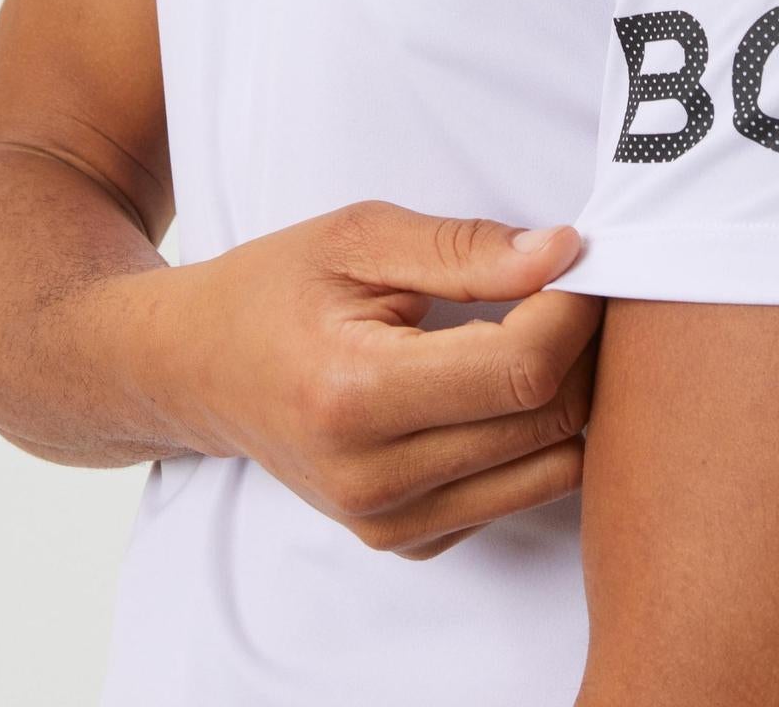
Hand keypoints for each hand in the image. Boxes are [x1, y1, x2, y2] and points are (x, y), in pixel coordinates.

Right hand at [132, 200, 603, 559]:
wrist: (199, 367)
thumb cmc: (276, 289)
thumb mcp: (361, 236)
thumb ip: (466, 249)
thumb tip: (564, 252)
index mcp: (357, 393)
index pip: (523, 370)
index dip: (573, 310)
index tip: (575, 261)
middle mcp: (374, 479)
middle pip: (549, 423)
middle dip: (580, 347)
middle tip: (563, 287)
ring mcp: (388, 523)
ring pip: (551, 469)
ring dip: (567, 395)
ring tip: (535, 331)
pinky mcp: (404, 542)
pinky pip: (516, 496)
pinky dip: (531, 439)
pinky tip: (497, 385)